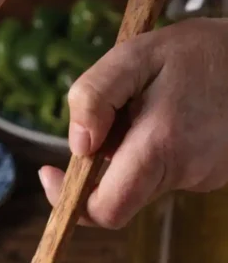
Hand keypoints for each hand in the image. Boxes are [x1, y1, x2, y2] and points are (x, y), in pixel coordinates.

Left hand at [39, 19, 227, 227]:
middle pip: (120, 199)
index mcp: (160, 147)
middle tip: (108, 125)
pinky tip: (175, 118)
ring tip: (153, 109)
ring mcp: (203, 178)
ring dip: (131, 156)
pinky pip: (168, 175)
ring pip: (143, 185)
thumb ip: (95, 96)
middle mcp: (185, 172)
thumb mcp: (135, 55)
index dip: (72, 203)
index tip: (51, 173)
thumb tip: (77, 146)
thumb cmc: (196, 52)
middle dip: (100, 171)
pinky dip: (157, 154)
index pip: (106, 210)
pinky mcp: (213, 176)